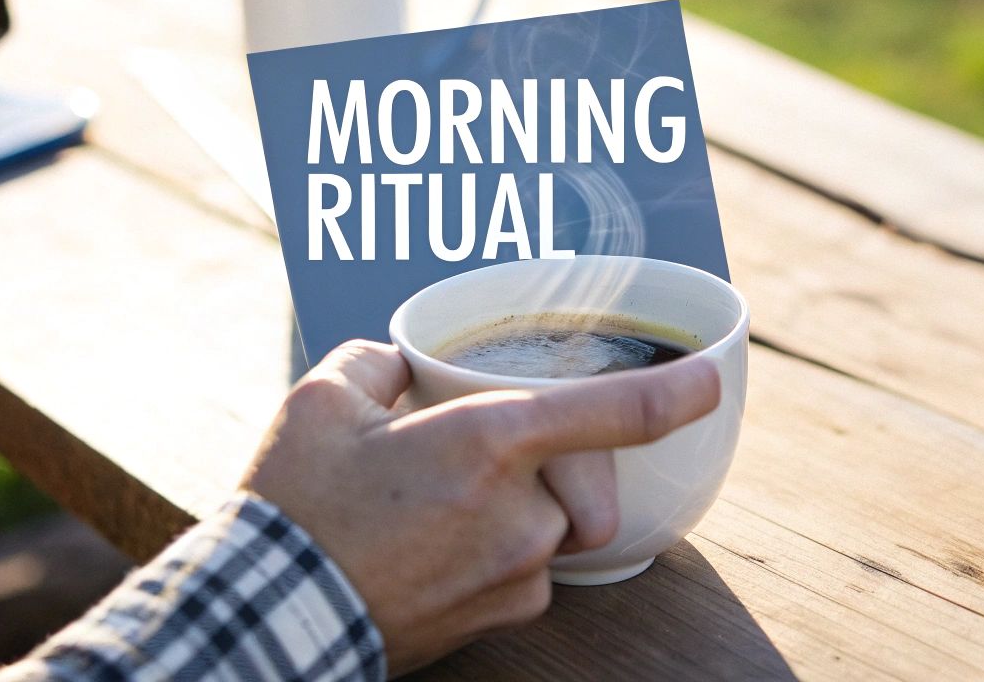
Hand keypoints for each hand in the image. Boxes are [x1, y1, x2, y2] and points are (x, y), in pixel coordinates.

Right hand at [239, 340, 720, 673]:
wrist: (270, 620)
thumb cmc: (295, 506)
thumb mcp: (323, 401)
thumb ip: (381, 363)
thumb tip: (406, 367)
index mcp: (486, 442)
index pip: (609, 413)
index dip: (673, 392)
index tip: (712, 376)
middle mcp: (521, 513)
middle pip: (582, 469)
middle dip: (548, 452)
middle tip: (466, 452)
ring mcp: (518, 573)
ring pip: (552, 518)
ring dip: (512, 501)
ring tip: (424, 504)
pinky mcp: (503, 617)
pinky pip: (527, 564)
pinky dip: (494, 546)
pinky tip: (427, 544)